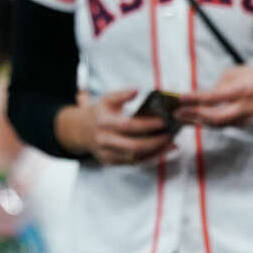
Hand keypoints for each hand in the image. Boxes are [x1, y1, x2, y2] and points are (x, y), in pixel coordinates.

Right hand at [56, 88, 173, 165]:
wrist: (81, 131)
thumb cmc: (100, 113)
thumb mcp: (107, 99)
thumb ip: (122, 94)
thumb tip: (137, 90)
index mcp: (103, 122)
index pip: (129, 126)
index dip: (148, 125)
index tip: (163, 121)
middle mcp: (104, 140)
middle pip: (134, 146)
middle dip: (155, 142)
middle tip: (170, 135)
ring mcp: (106, 153)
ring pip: (135, 158)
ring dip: (156, 152)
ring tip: (171, 144)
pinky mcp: (110, 162)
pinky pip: (133, 163)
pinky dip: (150, 158)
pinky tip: (162, 151)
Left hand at [176, 65, 252, 129]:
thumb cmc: (250, 77)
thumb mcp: (234, 73)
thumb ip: (217, 86)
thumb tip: (199, 99)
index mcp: (242, 90)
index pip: (215, 97)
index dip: (196, 99)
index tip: (180, 98)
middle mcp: (245, 107)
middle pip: (216, 118)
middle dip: (194, 116)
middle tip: (177, 112)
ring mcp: (245, 118)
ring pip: (217, 124)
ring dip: (196, 121)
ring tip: (179, 116)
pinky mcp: (242, 124)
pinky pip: (220, 125)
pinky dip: (205, 122)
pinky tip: (191, 119)